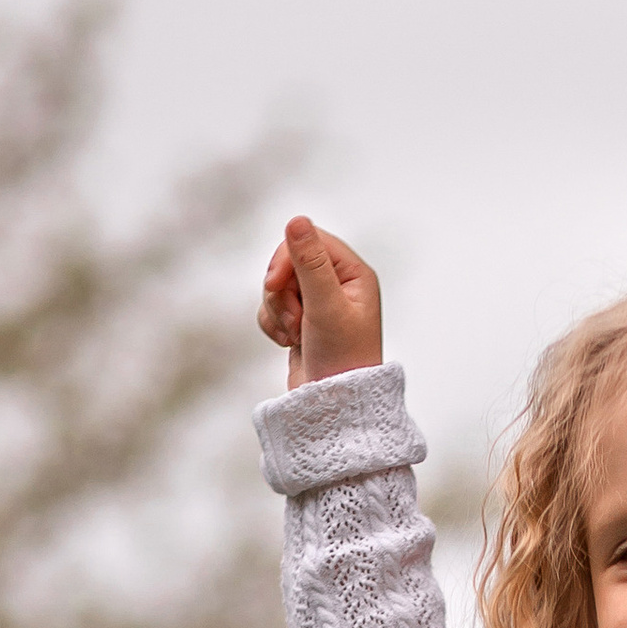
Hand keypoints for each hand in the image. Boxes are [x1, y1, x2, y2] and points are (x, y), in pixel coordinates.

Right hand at [257, 216, 383, 384]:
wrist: (334, 408)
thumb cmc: (341, 359)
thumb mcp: (325, 306)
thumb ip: (310, 262)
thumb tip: (296, 219)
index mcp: (354, 274)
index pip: (309, 240)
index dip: (286, 258)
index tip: (275, 284)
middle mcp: (339, 284)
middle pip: (289, 261)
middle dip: (280, 289)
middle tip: (292, 318)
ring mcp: (318, 304)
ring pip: (277, 285)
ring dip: (277, 309)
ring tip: (295, 335)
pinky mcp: (301, 322)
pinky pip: (272, 307)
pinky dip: (273, 324)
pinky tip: (289, 343)